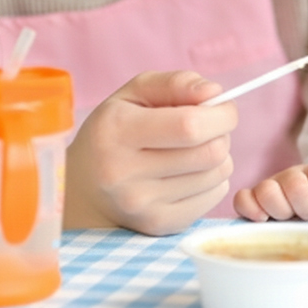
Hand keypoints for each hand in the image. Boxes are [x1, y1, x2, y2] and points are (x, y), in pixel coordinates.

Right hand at [63, 71, 237, 235]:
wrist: (84, 187)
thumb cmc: (117, 129)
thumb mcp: (136, 92)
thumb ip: (176, 83)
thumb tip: (215, 93)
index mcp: (117, 130)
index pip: (190, 125)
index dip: (220, 115)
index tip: (223, 109)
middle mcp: (123, 171)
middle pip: (210, 152)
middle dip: (222, 134)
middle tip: (210, 128)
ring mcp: (141, 204)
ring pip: (217, 174)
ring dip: (218, 157)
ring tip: (195, 150)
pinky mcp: (158, 225)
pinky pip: (215, 196)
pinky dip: (213, 180)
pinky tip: (190, 173)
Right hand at [233, 164, 307, 220]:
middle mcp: (291, 177)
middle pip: (294, 184)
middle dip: (305, 207)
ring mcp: (270, 187)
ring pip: (266, 190)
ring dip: (280, 210)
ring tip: (288, 220)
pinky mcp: (251, 201)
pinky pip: (242, 199)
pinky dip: (251, 210)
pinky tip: (264, 220)